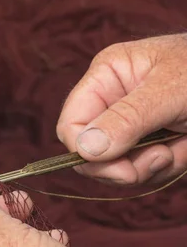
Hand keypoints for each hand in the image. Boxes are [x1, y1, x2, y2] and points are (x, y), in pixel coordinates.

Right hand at [57, 35, 186, 184]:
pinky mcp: (151, 141)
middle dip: (125, 164)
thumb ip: (128, 118)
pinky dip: (167, 167)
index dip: (87, 153)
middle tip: (161, 158)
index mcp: (108, 76)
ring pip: (117, 167)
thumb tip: (84, 148)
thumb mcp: (171, 91)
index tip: (123, 167)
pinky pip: (143, 170)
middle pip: (90, 153)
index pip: (71, 125)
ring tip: (181, 146)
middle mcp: (113, 100)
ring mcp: (132, 124)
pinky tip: (184, 148)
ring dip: (153, 167)